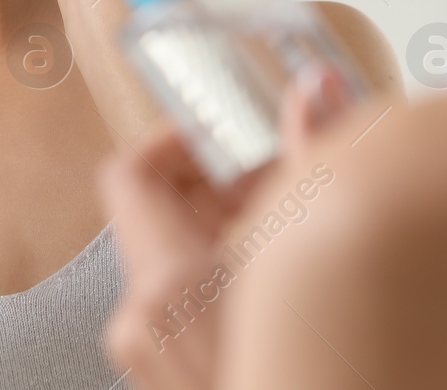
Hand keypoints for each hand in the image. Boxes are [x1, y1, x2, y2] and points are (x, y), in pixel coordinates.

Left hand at [98, 66, 355, 389]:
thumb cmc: (308, 365)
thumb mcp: (317, 261)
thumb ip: (315, 164)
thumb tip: (313, 87)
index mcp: (164, 286)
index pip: (128, 172)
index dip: (180, 138)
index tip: (232, 130)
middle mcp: (141, 322)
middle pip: (164, 210)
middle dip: (230, 183)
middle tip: (293, 176)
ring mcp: (152, 357)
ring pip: (182, 258)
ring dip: (238, 232)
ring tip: (304, 233)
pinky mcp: (172, 376)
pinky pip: (190, 303)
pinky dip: (233, 278)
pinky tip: (293, 285)